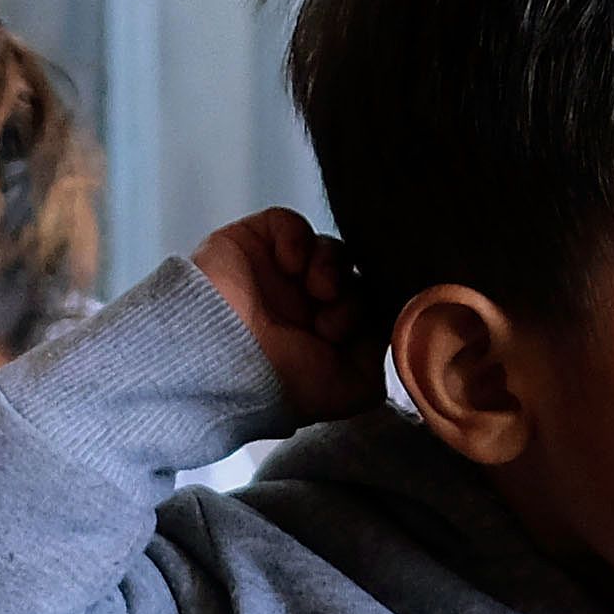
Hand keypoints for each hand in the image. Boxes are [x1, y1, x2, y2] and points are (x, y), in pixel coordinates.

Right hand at [194, 208, 381, 420]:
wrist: (219, 362)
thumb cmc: (278, 384)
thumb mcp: (349, 390)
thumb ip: (380, 361)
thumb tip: (394, 329)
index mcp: (322, 336)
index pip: (365, 304)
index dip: (369, 310)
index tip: (352, 333)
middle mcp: (302, 304)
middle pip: (351, 275)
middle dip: (350, 295)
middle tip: (329, 322)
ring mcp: (279, 273)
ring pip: (329, 248)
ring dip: (331, 266)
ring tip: (316, 291)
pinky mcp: (255, 242)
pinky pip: (290, 223)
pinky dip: (297, 239)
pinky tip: (289, 266)